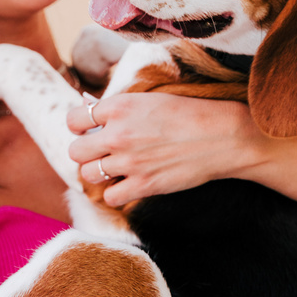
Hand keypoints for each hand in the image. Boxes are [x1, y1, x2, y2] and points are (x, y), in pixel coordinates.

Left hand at [66, 93, 263, 206]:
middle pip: (76, 151)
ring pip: (88, 174)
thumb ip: (118, 107)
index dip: (79, 127)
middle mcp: (118, 134)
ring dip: (98, 173)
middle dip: (86, 152)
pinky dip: (116, 193)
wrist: (222, 136)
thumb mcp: (150, 99)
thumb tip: (88, 109)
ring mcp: (129, 161)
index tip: (87, 130)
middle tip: (100, 152)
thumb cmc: (189, 113)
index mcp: (119, 106)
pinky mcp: (143, 185)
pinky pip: (110, 197)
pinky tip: (128, 184)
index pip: (74, 120)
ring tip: (115, 168)